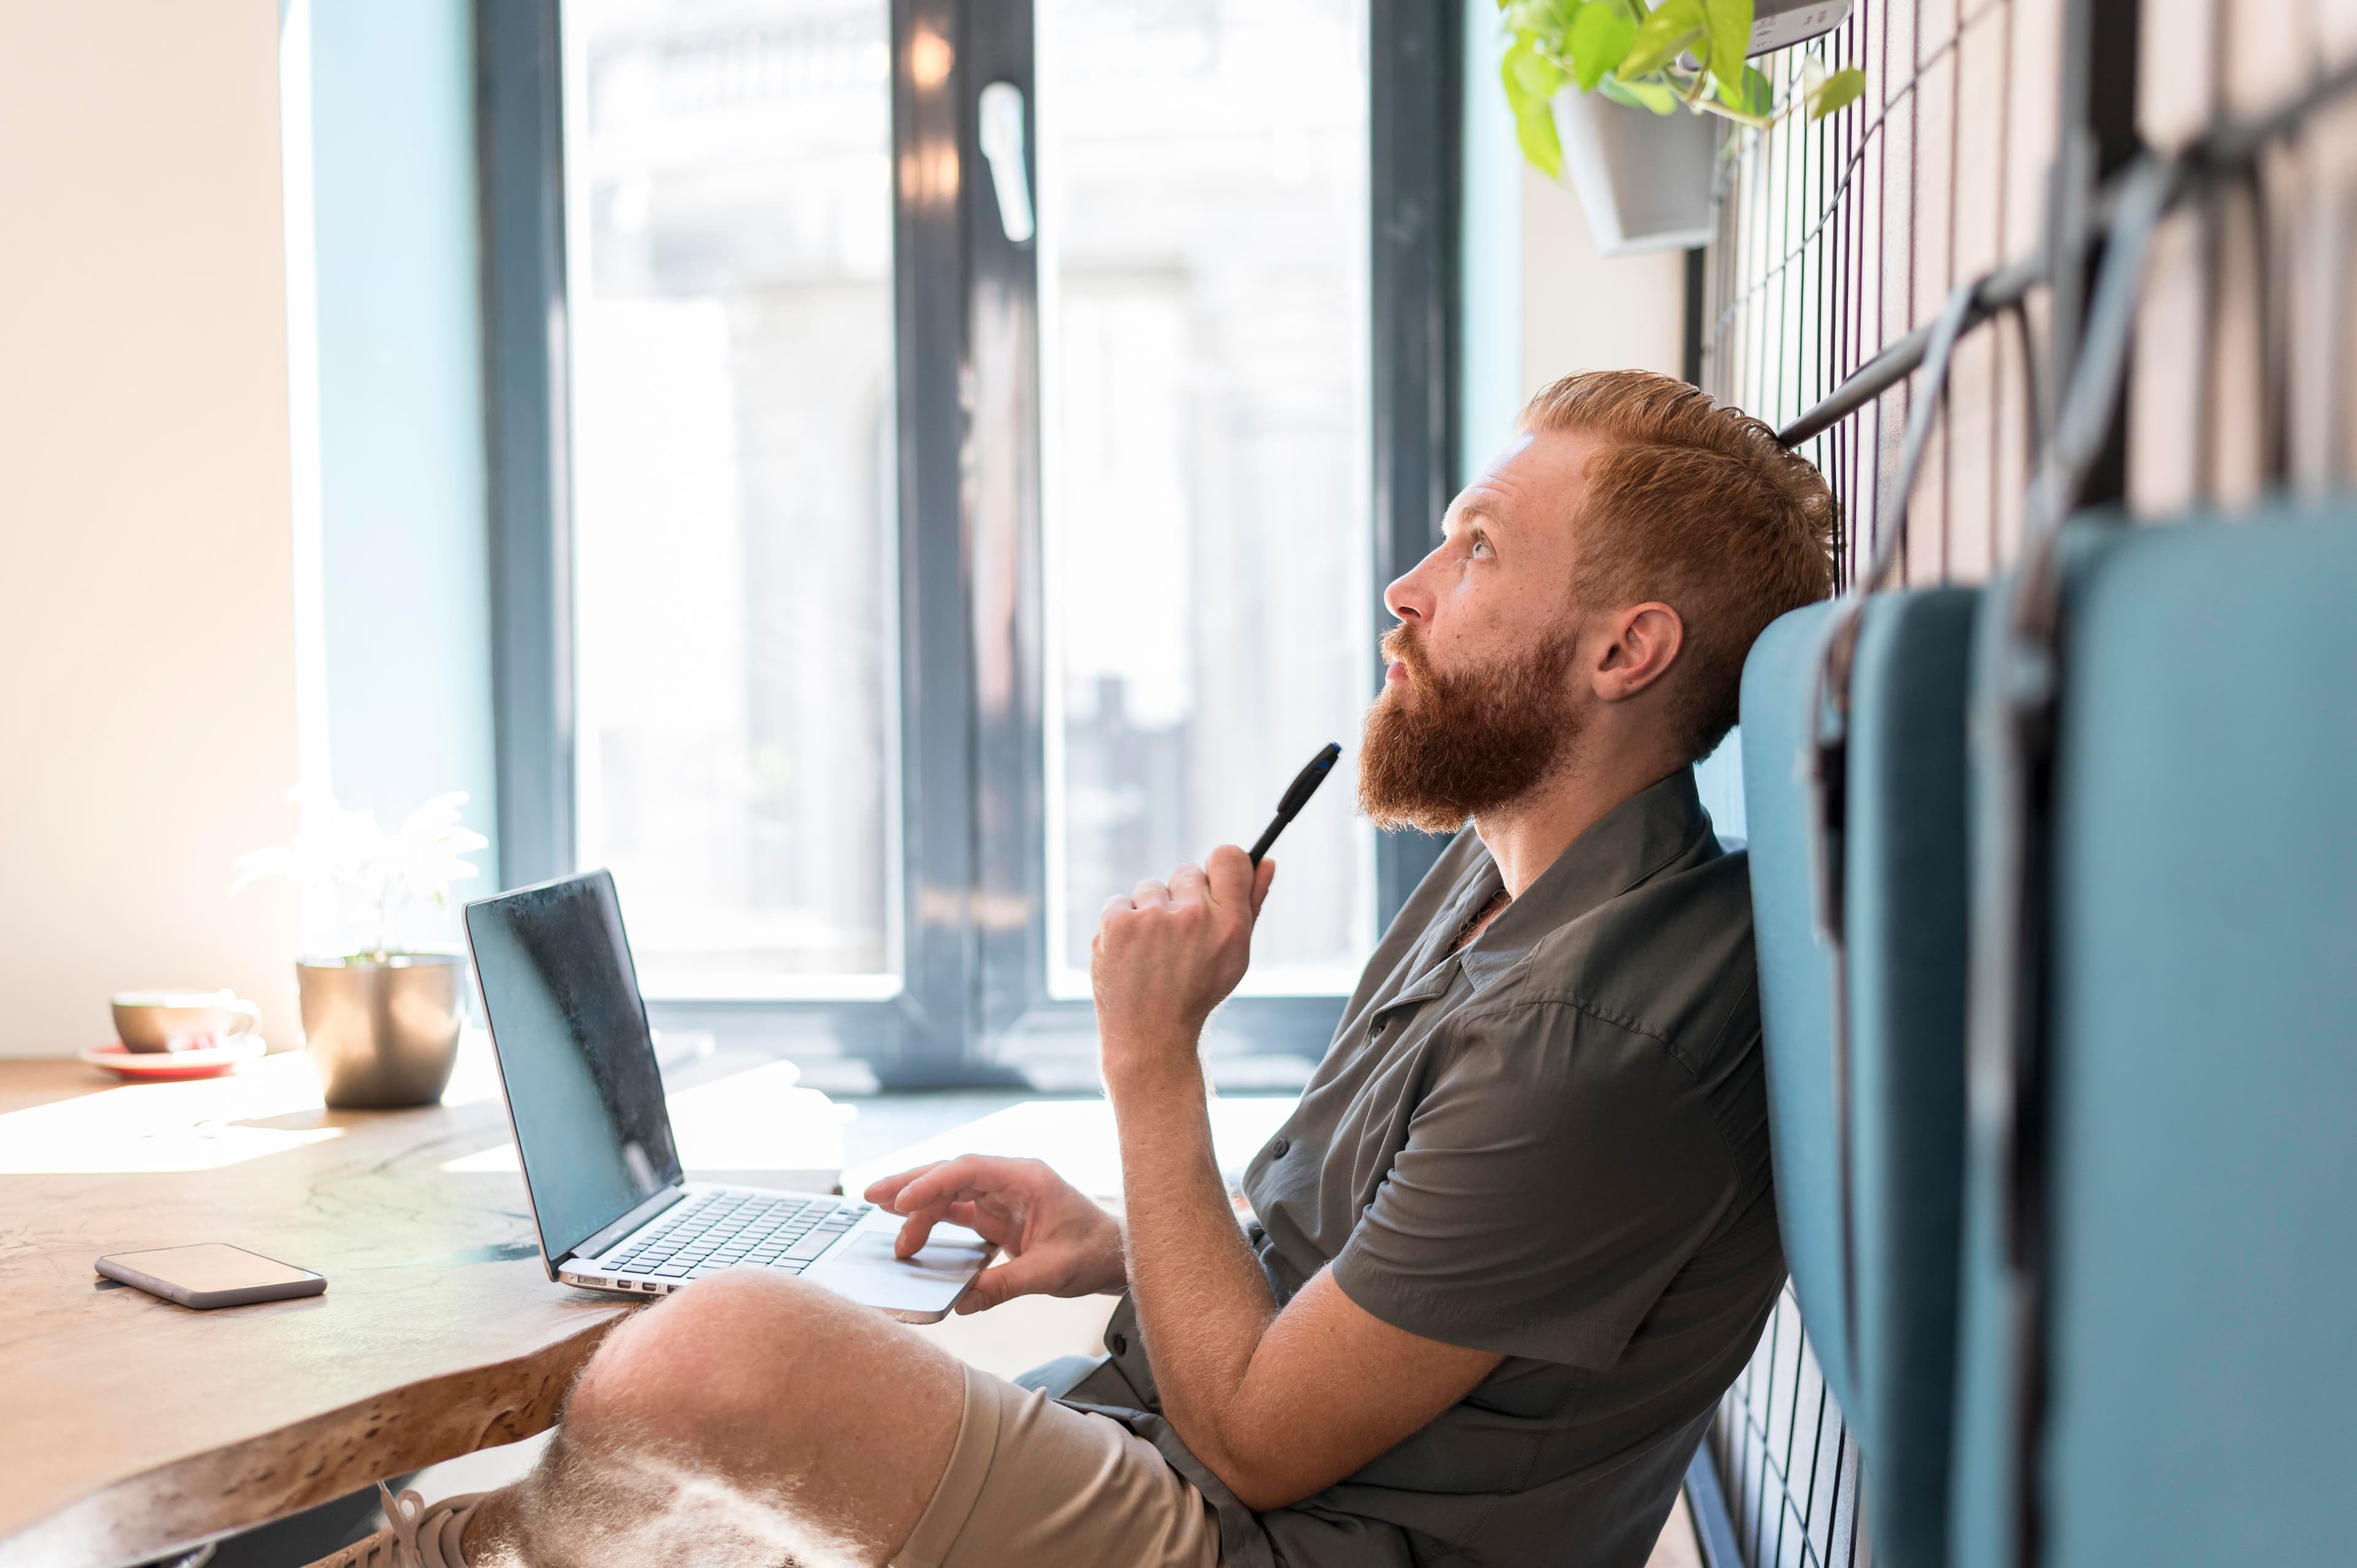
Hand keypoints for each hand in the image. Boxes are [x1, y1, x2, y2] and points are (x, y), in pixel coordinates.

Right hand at [863, 1155, 1126, 1313]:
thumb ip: (1005, 1285)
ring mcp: (1003, 1198)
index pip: (968, 1170)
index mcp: (1026, 1178)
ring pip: (951, 1192)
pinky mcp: (999, 1217)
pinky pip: (959, 1212)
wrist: (1116, 1256)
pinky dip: (934, 1218)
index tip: (901, 1202)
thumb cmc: (1093, 1254)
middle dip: (912, 1183)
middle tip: (872, 1196)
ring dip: (919, 1204)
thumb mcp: (1051, 1273)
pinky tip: (910, 1230)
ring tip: (884, 1216)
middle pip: (952, 1173)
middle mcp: (1011, 1181)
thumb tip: (961, 1302)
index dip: (931, 1183)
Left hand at [1091, 845, 1275, 1087]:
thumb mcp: (1235, 956)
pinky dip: (1123, 923)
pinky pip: (1120, 901)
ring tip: (1153, 952)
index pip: (1229, 857)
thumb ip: (1252, 904)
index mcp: (1230, 924)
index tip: (1213, 881)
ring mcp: (1151, 918)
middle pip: (1188, 871)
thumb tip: (1266, 862)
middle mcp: (1193, 916)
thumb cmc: (1196, 994)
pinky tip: (1131, 954)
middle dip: (1182, 897)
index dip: (1222, 865)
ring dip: (1150, 911)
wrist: (1149, 1037)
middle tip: (1179, 939)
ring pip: (1151, 887)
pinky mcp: (1116, 923)